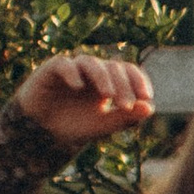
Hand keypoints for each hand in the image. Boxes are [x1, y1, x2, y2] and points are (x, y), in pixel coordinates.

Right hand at [12, 54, 155, 151]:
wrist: (42, 131)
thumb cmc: (75, 125)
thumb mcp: (103, 125)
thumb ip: (126, 118)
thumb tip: (150, 109)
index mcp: (109, 81)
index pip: (128, 71)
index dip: (138, 81)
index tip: (146, 97)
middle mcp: (92, 71)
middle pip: (113, 67)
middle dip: (123, 85)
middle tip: (126, 106)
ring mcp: (73, 68)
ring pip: (91, 62)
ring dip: (102, 77)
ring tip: (107, 95)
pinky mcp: (52, 69)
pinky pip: (64, 64)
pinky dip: (71, 72)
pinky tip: (78, 86)